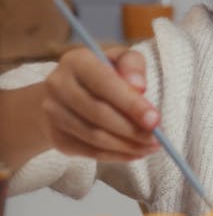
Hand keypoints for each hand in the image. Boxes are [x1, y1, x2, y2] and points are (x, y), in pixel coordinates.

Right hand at [41, 46, 160, 160]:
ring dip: (127, 146)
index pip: (104, 84)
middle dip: (132, 129)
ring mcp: (53, 113)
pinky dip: (117, 156)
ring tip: (150, 146)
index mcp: (76, 61)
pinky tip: (135, 153)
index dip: (131, 104)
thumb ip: (133, 65)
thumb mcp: (119, 59)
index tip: (155, 120)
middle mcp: (58, 85)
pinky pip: (90, 152)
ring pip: (94, 137)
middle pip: (99, 113)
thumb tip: (139, 87)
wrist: (65, 93)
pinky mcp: (56, 137)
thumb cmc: (101, 73)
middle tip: (157, 138)